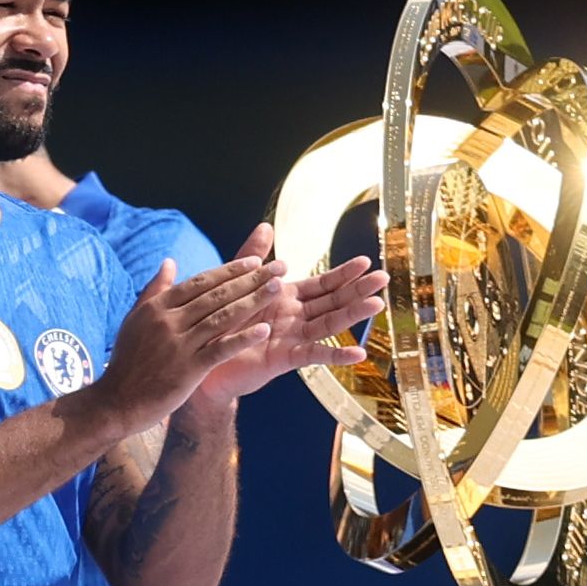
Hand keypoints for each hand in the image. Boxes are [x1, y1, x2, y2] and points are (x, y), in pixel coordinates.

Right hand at [93, 243, 296, 426]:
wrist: (116, 402)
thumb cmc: (128, 361)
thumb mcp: (135, 320)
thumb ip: (155, 290)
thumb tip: (169, 262)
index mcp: (157, 307)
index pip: (200, 282)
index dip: (230, 270)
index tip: (256, 261)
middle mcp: (168, 321)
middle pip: (216, 295)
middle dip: (250, 279)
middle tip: (278, 268)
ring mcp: (178, 345)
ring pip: (222, 317)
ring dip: (253, 301)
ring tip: (277, 289)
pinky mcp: (188, 369)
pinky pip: (220, 349)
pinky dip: (242, 339)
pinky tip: (265, 330)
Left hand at [202, 221, 387, 401]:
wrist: (203, 359)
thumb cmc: (221, 323)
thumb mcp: (237, 285)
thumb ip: (252, 257)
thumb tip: (265, 225)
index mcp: (286, 298)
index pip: (322, 283)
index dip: (343, 273)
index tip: (365, 261)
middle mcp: (296, 317)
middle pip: (333, 301)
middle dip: (358, 289)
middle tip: (384, 277)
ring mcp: (293, 338)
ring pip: (328, 324)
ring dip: (353, 315)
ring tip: (377, 304)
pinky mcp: (285, 358)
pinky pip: (313, 355)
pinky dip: (336, 355)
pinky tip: (358, 353)